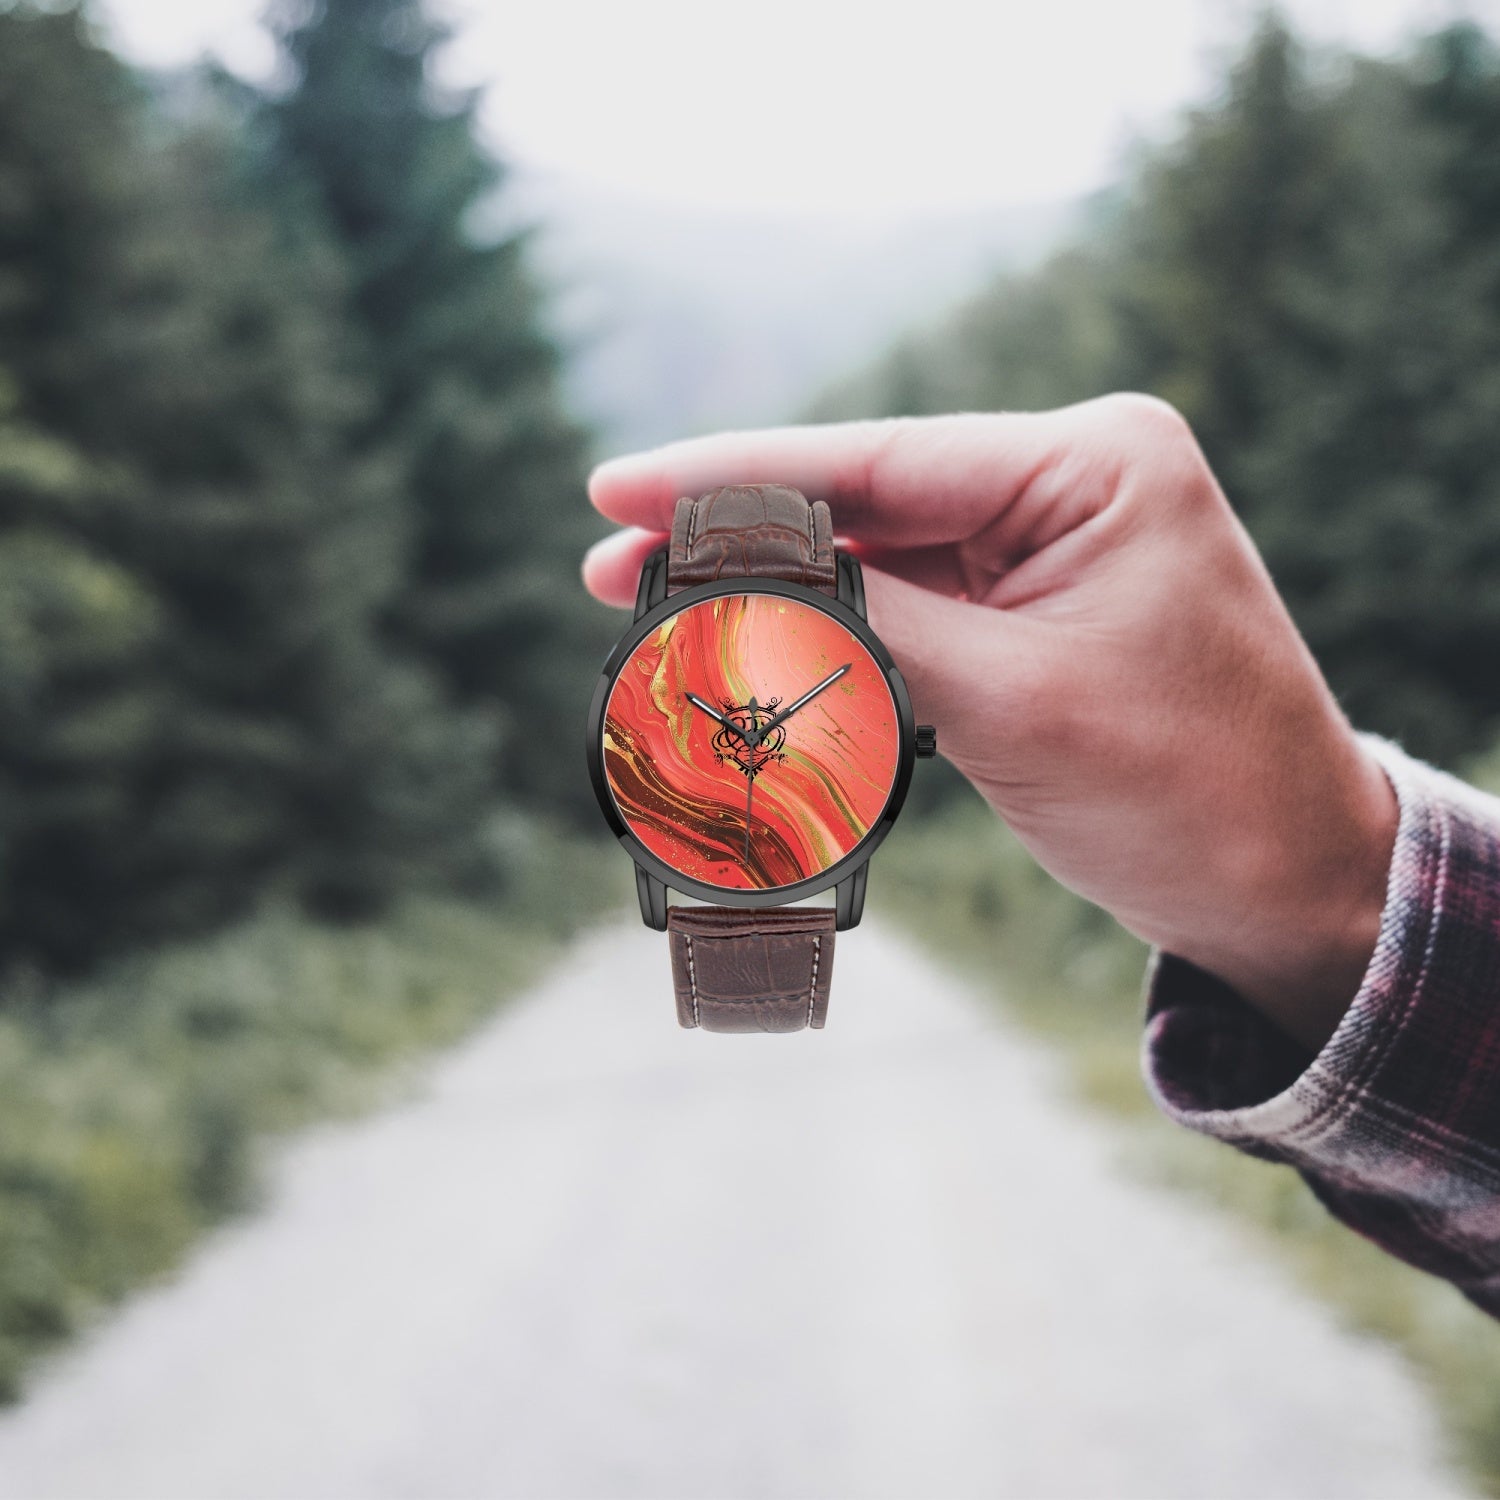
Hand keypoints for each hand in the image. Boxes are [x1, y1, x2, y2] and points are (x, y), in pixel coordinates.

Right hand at [583, 395, 1397, 1050]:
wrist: (1288, 888)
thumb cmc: (1194, 793)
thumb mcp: (1016, 703)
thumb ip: (868, 630)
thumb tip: (733, 589)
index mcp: (1094, 464)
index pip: (879, 457)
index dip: (732, 476)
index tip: (616, 489)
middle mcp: (1070, 486)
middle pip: (865, 499)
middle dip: (738, 537)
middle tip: (609, 565)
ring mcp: (1050, 550)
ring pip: (877, 558)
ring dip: (777, 592)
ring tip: (657, 613)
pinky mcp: (1032, 617)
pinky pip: (909, 612)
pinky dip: (832, 636)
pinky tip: (757, 647)